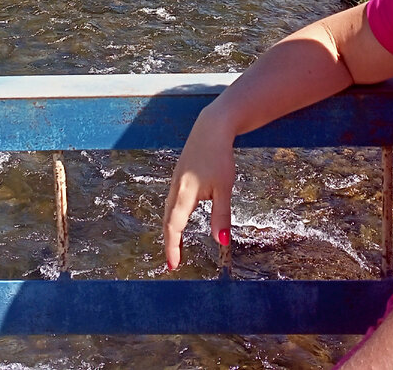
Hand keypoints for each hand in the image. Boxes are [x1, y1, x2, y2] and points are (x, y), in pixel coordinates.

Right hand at [162, 106, 235, 269]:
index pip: (174, 227)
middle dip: (169, 241)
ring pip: (168, 209)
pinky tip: (179, 216)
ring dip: (170, 228)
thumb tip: (222, 242)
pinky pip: (171, 200)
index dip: (172, 247)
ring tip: (175, 243)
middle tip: (172, 260)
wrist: (212, 127)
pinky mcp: (179, 174)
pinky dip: (172, 214)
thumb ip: (221, 215)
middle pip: (167, 220)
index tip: (173, 265)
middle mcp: (176, 188)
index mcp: (184, 194)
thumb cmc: (219, 156)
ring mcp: (176, 180)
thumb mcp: (224, 187)